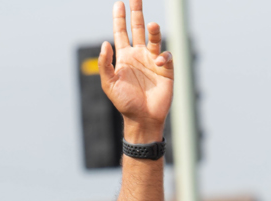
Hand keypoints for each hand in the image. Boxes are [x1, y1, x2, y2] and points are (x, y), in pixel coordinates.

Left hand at [99, 0, 173, 140]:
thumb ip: (105, 64)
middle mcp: (138, 55)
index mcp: (124, 58)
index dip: (119, 18)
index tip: (119, 3)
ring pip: (154, 38)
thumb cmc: (124, 103)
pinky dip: (162, 56)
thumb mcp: (109, 84)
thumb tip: (105, 43)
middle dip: (137, 12)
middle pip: (138, 28)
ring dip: (153, 31)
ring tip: (151, 25)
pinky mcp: (166, 69)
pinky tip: (158, 64)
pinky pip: (165, 55)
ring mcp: (152, 61)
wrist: (142, 118)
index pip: (121, 33)